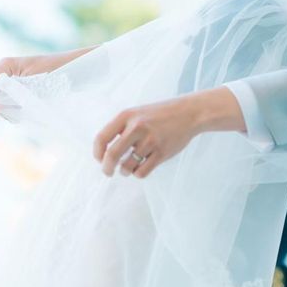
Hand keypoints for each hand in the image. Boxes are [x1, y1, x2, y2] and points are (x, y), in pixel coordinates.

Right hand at [0, 47, 95, 111]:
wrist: (78, 66)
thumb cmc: (59, 70)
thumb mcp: (34, 83)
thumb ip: (14, 93)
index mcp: (7, 64)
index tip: (0, 113)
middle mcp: (9, 70)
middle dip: (1, 107)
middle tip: (14, 118)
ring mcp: (16, 78)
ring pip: (3, 98)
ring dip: (10, 109)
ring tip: (21, 117)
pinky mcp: (24, 86)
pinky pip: (13, 99)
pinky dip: (17, 108)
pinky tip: (25, 114)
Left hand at [93, 86, 245, 178]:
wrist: (189, 113)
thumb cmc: (161, 114)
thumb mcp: (138, 113)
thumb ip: (121, 128)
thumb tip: (103, 153)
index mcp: (127, 115)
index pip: (101, 138)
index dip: (97, 152)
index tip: (100, 159)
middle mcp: (137, 127)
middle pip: (111, 155)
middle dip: (106, 168)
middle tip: (108, 172)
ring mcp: (150, 140)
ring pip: (127, 166)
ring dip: (125, 171)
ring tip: (129, 167)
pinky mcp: (162, 152)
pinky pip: (142, 172)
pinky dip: (138, 173)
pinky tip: (141, 167)